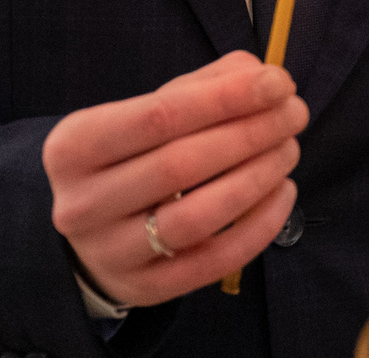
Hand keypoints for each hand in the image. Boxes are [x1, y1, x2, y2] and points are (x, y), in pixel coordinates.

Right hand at [44, 51, 307, 308]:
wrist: (90, 228)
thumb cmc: (130, 155)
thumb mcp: (146, 111)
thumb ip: (203, 86)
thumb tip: (263, 79)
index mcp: (73, 146)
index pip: (158, 116)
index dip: (226, 97)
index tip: (278, 82)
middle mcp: (82, 204)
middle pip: (180, 165)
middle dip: (251, 133)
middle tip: (295, 113)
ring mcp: (109, 254)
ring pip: (197, 217)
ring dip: (257, 178)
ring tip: (289, 150)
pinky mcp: (144, 288)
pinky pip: (213, 263)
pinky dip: (259, 227)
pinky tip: (283, 192)